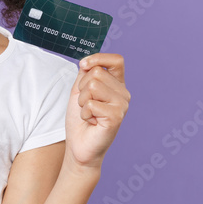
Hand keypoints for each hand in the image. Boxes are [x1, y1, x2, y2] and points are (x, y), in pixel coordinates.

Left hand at [63, 53, 129, 171]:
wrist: (79, 145)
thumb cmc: (79, 119)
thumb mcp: (80, 90)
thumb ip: (85, 73)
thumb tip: (88, 62)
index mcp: (117, 84)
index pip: (116, 60)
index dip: (98, 58)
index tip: (84, 65)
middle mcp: (123, 93)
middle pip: (97, 72)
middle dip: (82, 87)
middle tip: (86, 104)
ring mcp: (122, 105)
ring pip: (93, 85)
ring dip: (82, 100)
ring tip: (89, 113)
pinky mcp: (116, 117)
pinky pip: (91, 103)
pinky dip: (85, 113)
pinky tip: (91, 122)